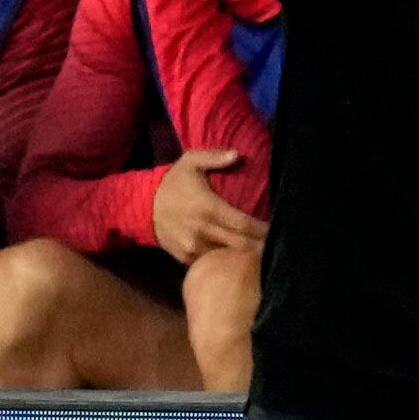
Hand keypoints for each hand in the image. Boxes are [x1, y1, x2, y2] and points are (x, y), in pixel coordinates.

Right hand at [153, 148, 266, 262]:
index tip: (277, 230)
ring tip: (262, 257)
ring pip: (226, 258)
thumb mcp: (190, 162)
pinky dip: (225, 264)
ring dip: (244, 258)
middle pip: (240, 245)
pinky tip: (237, 263)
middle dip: (260, 248)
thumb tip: (237, 155)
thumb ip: (214, 157)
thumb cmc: (173, 182)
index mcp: (209, 208)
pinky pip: (211, 264)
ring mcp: (194, 248)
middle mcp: (203, 231)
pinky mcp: (186, 258)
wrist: (142, 205)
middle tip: (275, 247)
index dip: (262, 230)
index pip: (243, 224)